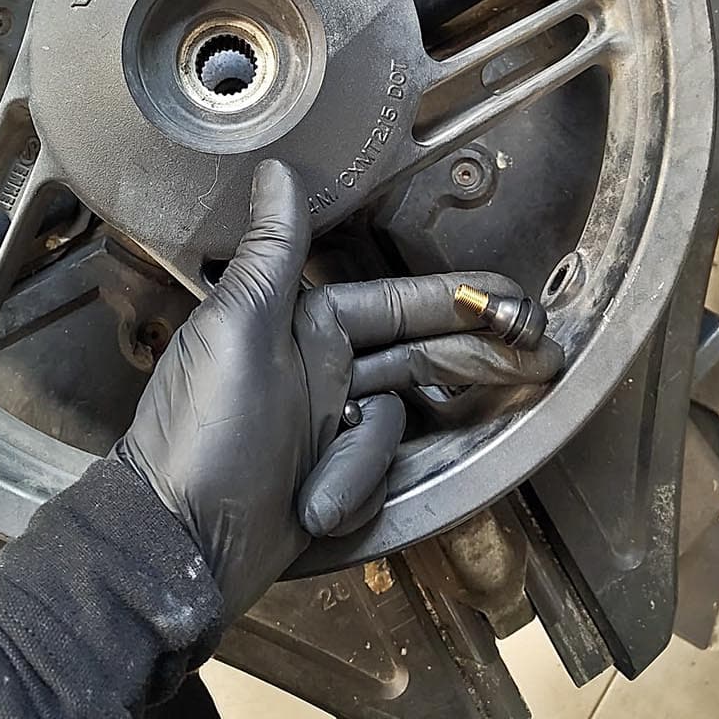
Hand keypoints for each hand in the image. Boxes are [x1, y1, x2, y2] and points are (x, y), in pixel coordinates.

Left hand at [116, 159, 561, 619]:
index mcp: (300, 324)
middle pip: (417, 354)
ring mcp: (328, 423)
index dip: (459, 300)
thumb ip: (273, 252)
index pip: (398, 303)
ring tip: (318, 493)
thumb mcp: (238, 331)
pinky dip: (348, 491)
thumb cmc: (204, 435)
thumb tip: (276, 170)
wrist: (177, 547)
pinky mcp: (334, 474)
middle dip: (472, 359)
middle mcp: (320, 366)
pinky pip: (375, 471)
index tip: (512, 301)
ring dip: (359, 464)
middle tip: (541, 358)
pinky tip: (314, 510)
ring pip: (394, 425)